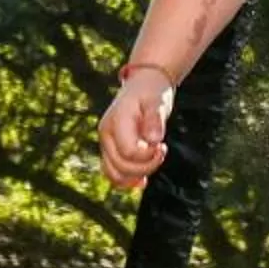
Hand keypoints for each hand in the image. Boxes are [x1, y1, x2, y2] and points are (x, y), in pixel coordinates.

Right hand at [99, 70, 174, 188]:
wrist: (143, 86)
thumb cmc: (151, 92)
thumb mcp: (157, 101)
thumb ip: (155, 119)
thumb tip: (154, 140)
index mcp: (116, 122)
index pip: (129, 153)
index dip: (148, 157)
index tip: (162, 145)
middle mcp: (106, 135)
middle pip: (121, 167)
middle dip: (146, 166)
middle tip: (162, 150)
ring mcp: (106, 144)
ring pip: (114, 175)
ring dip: (137, 175)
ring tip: (154, 161)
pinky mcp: (111, 150)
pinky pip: (113, 174)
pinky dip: (127, 181)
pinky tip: (143, 181)